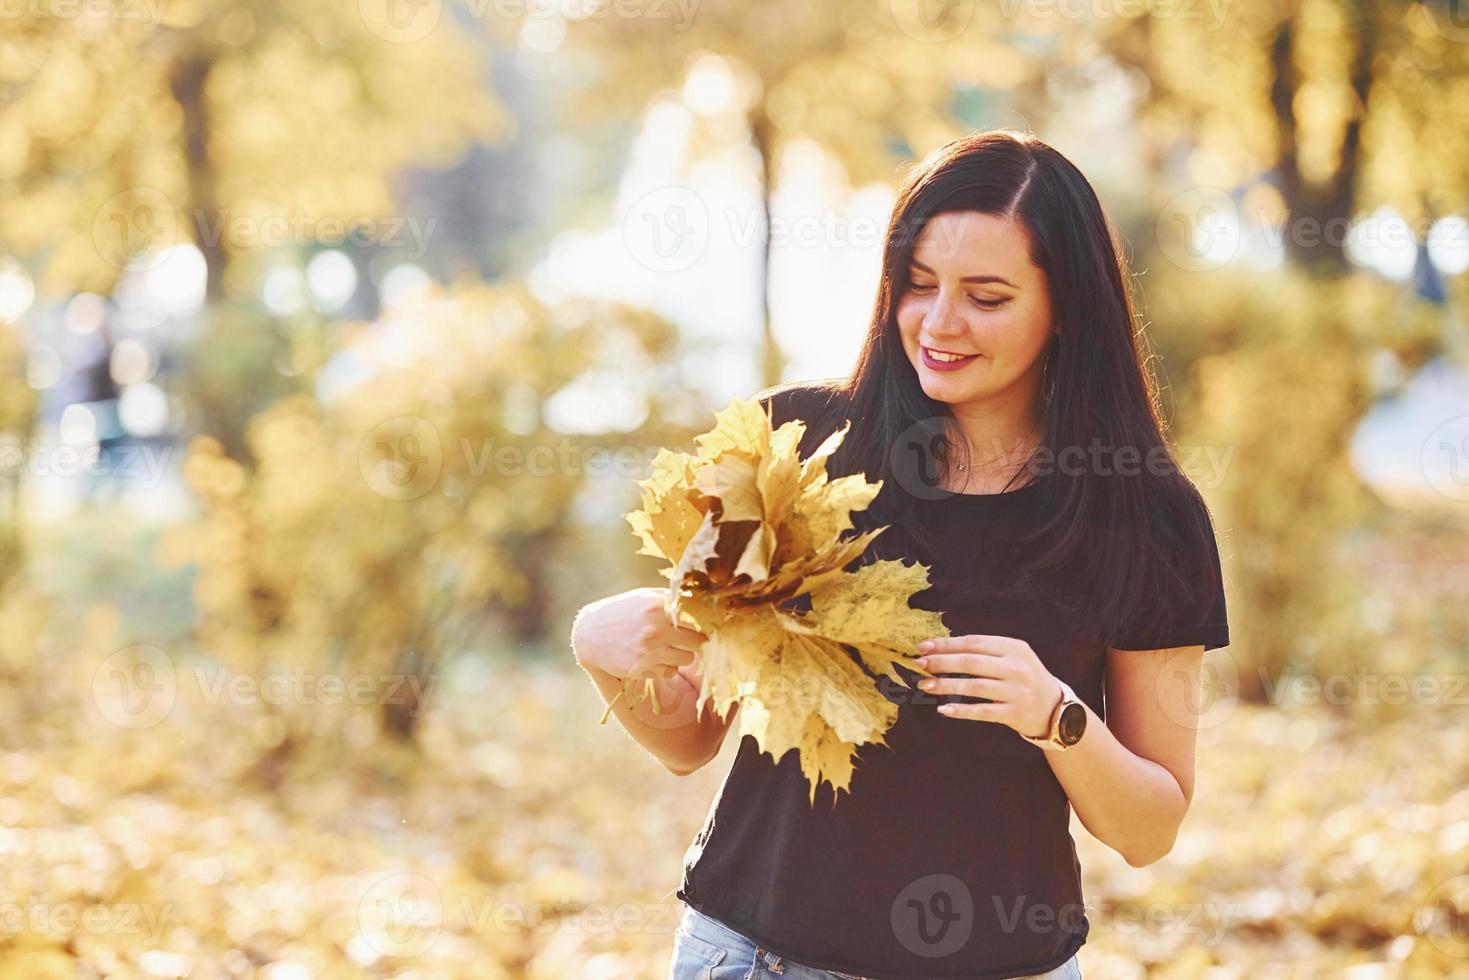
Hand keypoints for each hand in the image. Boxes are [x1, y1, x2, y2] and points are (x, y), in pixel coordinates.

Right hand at [571, 587, 708, 683]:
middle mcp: (655, 628)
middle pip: (698, 642)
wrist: (589, 633)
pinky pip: (670, 672)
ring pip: (686, 659)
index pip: (697, 618)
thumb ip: (670, 598)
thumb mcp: (643, 596)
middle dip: (697, 642)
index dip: (703, 624)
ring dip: (683, 656)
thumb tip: (701, 601)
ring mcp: (648, 651)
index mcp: (658, 606)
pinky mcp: (641, 669)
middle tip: (690, 640)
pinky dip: (668, 668)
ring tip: (670, 649)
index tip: (702, 626)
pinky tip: (657, 659)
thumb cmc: (621, 611)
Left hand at [913, 634, 1062, 738]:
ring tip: (924, 685)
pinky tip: (943, 709)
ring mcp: (1017, 691)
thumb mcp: (1013, 657)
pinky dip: (961, 710)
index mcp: (1014, 647)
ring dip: (945, 685)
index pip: (974, 642)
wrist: (1057, 709)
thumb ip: (986, 651)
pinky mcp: (1015, 713)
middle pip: (971, 662)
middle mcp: (1017, 667)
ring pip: (973, 686)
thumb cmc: (1025, 679)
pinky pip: (982, 711)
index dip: (946, 644)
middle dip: (941, 662)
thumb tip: (942, 648)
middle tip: (919, 664)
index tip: (923, 647)